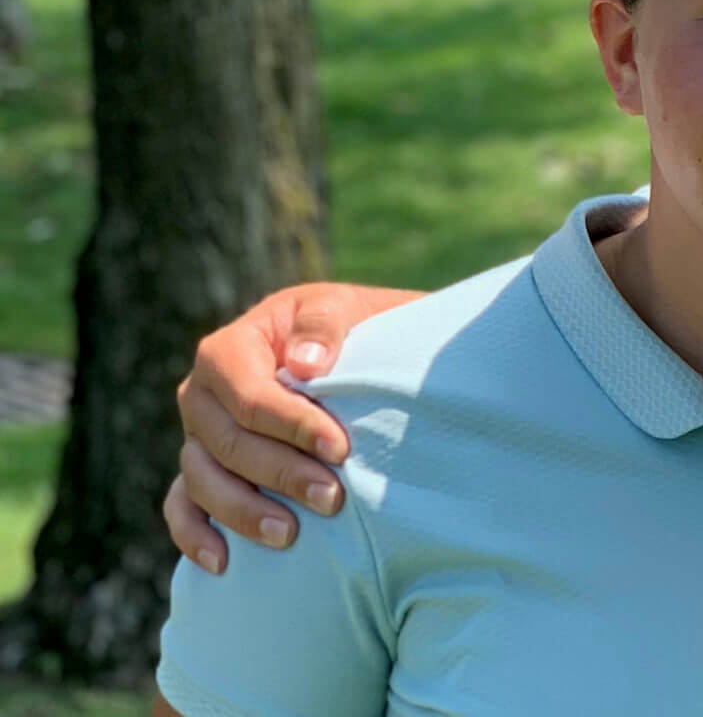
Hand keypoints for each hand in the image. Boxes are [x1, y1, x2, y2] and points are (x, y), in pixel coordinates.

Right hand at [166, 281, 415, 572]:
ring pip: (203, 480)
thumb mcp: (342, 308)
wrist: (351, 351)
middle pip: (228, 444)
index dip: (293, 425)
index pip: (250, 397)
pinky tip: (223, 563)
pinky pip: (182, 506)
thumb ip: (323, 325)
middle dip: (281, 474)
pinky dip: (194, 535)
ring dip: (244, 512)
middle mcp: (201, 395)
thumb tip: (306, 364)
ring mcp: (196, 437)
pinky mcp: (201, 470)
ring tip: (291, 535)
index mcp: (229, 350)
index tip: (340, 448)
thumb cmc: (346, 328)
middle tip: (333, 499)